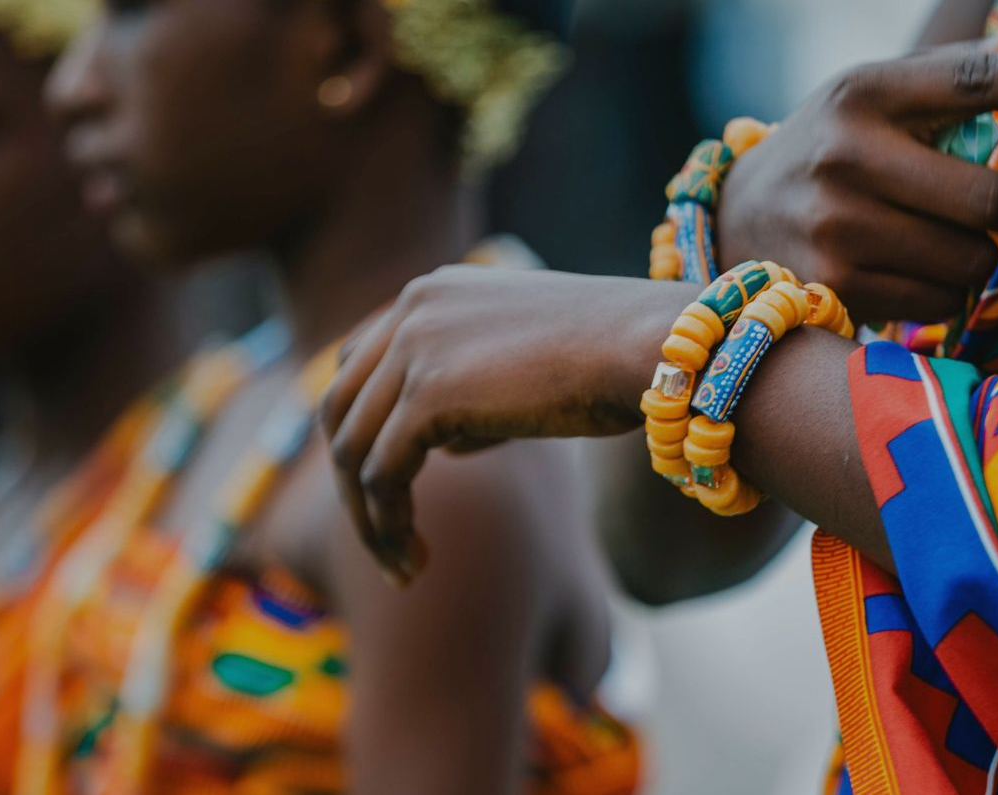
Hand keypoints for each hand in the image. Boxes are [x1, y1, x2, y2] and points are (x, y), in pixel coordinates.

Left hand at [320, 265, 694, 579]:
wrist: (657, 349)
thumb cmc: (619, 364)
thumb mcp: (529, 366)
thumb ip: (477, 391)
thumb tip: (448, 443)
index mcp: (433, 292)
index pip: (359, 366)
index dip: (364, 432)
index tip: (391, 492)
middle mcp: (412, 308)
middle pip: (340, 409)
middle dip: (354, 485)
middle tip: (385, 543)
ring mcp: (415, 346)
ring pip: (352, 449)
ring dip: (369, 518)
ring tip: (403, 567)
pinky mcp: (428, 395)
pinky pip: (380, 475)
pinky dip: (388, 525)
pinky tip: (417, 561)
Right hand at [716, 21, 997, 322]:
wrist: (735, 218)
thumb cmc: (833, 149)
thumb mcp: (881, 97)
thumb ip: (961, 71)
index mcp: (865, 91)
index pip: (973, 81)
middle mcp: (845, 152)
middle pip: (988, 197)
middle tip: (979, 207)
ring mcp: (837, 223)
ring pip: (969, 259)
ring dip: (972, 259)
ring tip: (930, 242)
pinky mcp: (834, 285)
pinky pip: (939, 301)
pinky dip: (940, 294)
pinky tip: (905, 274)